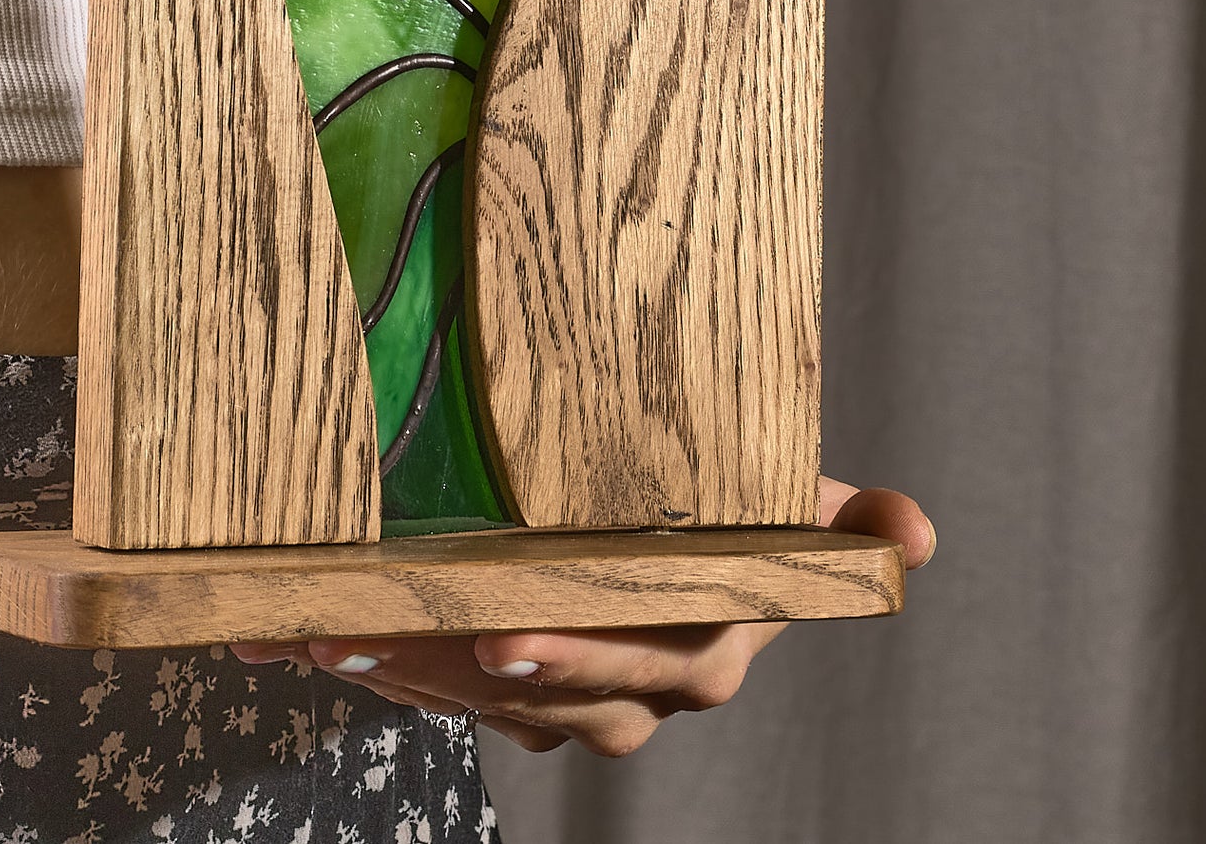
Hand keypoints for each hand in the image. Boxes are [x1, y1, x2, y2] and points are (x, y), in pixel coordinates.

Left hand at [230, 478, 933, 757]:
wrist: (706, 546)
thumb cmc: (747, 512)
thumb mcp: (794, 506)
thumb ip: (844, 524)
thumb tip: (913, 536)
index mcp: (700, 647)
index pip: (635, 664)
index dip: (571, 660)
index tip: (502, 636)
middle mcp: (636, 691)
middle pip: (532, 693)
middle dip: (446, 670)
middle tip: (360, 636)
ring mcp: (567, 698)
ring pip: (472, 698)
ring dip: (390, 671)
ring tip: (311, 635)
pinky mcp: (509, 688)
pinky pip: (437, 686)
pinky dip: (369, 662)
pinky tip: (292, 637)